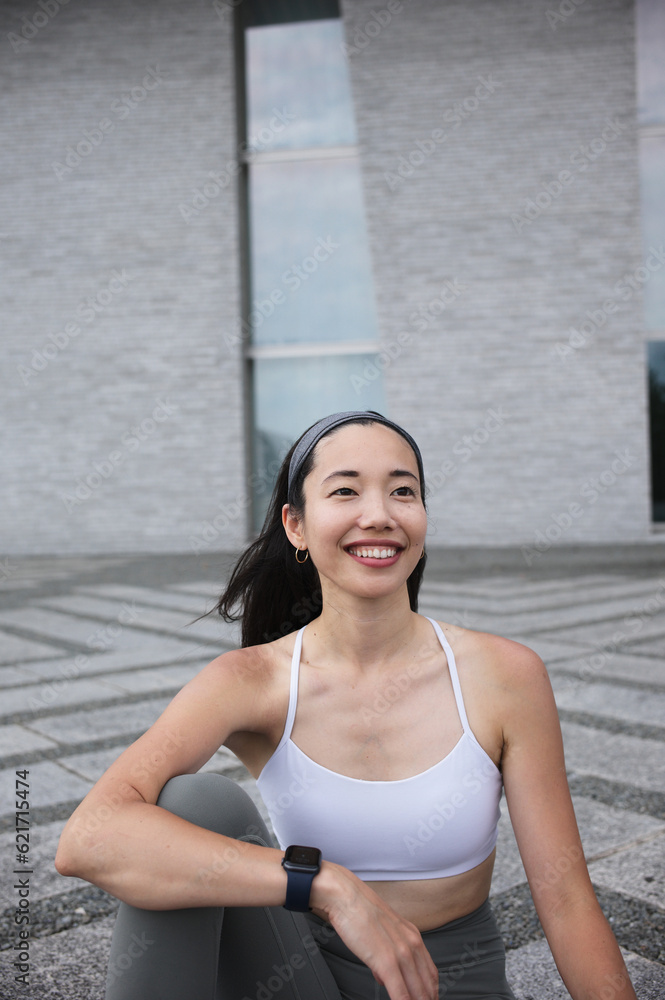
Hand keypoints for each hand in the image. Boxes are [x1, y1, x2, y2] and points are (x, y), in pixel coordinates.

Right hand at [311, 863, 438, 999]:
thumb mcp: (382, 932)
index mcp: (412, 937)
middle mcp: (411, 944)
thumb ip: (387, 955)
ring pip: (418, 992)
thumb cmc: (359, 911)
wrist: (345, 896)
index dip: (431, 992)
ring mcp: (401, 953)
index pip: (431, 973)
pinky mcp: (386, 961)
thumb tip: (385, 977)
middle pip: (428, 985)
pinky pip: (401, 993)